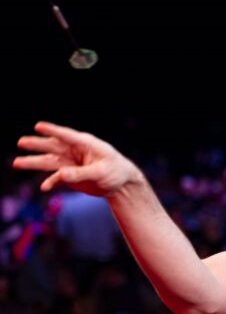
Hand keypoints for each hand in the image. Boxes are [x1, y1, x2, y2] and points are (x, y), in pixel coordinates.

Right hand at [13, 121, 140, 195]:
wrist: (121, 184)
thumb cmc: (116, 172)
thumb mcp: (100, 173)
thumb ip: (80, 174)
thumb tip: (60, 175)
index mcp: (86, 144)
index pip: (67, 136)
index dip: (53, 131)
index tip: (38, 126)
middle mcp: (75, 151)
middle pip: (53, 146)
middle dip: (37, 144)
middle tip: (21, 142)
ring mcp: (71, 162)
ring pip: (49, 161)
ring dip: (34, 162)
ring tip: (16, 163)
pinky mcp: (69, 175)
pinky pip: (56, 177)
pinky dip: (50, 182)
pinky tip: (44, 188)